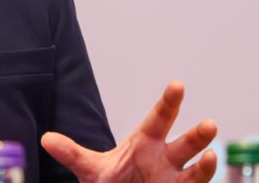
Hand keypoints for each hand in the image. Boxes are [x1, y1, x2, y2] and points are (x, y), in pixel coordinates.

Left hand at [41, 80, 217, 182]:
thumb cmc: (113, 181)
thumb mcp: (91, 169)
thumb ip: (72, 153)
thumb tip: (46, 139)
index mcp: (145, 142)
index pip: (159, 118)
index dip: (169, 102)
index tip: (177, 85)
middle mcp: (165, 158)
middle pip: (184, 143)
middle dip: (197, 135)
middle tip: (210, 123)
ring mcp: (174, 178)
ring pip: (195, 169)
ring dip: (206, 163)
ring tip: (212, 154)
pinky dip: (202, 177)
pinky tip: (209, 166)